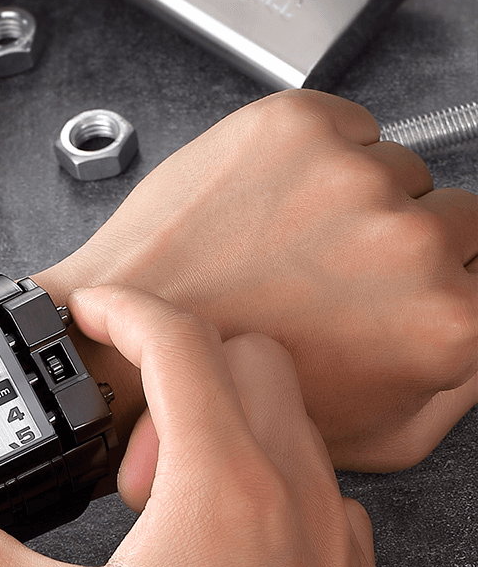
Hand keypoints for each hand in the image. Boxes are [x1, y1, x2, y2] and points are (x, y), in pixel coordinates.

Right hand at [0, 286, 391, 566]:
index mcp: (224, 485)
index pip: (179, 342)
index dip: (124, 310)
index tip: (88, 311)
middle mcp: (294, 493)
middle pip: (248, 359)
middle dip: (180, 373)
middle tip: (129, 458)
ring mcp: (337, 534)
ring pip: (289, 421)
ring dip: (222, 431)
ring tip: (167, 511)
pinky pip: (315, 487)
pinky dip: (264, 485)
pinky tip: (222, 553)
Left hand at [35, 89, 477, 471]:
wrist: (124, 353)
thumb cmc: (232, 397)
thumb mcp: (374, 436)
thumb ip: (456, 388)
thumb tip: (475, 324)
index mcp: (446, 323)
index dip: (435, 282)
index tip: (394, 288)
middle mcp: (409, 243)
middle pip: (451, 214)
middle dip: (398, 243)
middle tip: (329, 275)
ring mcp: (349, 177)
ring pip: (390, 170)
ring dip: (348, 203)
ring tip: (280, 250)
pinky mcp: (292, 129)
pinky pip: (344, 129)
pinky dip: (311, 162)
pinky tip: (262, 215)